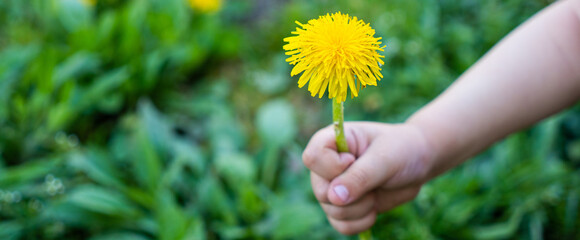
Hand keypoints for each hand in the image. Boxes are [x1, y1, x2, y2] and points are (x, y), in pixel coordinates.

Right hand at [302, 122, 432, 234]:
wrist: (418, 162)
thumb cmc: (401, 149)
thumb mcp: (385, 159)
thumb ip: (360, 176)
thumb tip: (333, 197)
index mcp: (332, 141)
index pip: (313, 157)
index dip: (332, 166)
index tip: (354, 161)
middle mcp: (327, 165)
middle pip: (320, 190)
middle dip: (352, 194)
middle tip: (374, 182)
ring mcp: (333, 187)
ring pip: (332, 210)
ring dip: (360, 208)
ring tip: (376, 192)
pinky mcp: (344, 207)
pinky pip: (341, 225)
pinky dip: (360, 222)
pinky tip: (374, 208)